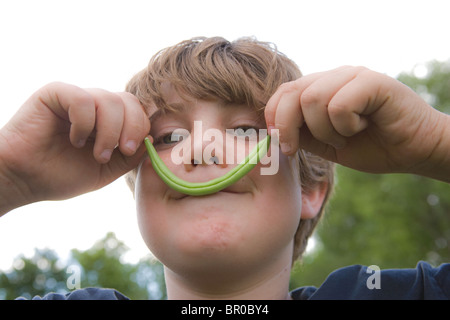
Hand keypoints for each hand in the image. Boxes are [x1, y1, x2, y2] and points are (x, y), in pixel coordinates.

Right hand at [0, 82, 149, 211]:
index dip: (141, 127)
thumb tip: (152, 137)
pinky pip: (82, 100)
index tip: (131, 151)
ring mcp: (76, 97)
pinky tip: (74, 139)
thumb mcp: (106, 169)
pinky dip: (84, 123)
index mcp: (108, 121)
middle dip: (131, 128)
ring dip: (108, 132)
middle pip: (128, 101)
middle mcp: (94, 105)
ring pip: (109, 100)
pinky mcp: (55, 93)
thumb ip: (130, 155)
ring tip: (95, 153)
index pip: (137, 110)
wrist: (24, 180)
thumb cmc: (61, 175)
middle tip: (121, 151)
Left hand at [265, 66, 449, 178]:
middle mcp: (334, 77)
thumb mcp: (327, 144)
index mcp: (320, 88)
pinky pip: (339, 104)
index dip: (273, 117)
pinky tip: (361, 127)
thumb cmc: (372, 146)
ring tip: (344, 137)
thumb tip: (271, 132)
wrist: (414, 151)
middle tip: (296, 148)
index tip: (282, 144)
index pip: (283, 91)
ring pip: (313, 99)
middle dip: (287, 126)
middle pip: (292, 92)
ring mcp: (353, 76)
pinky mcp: (373, 82)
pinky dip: (344, 125)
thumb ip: (303, 133)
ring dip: (324, 130)